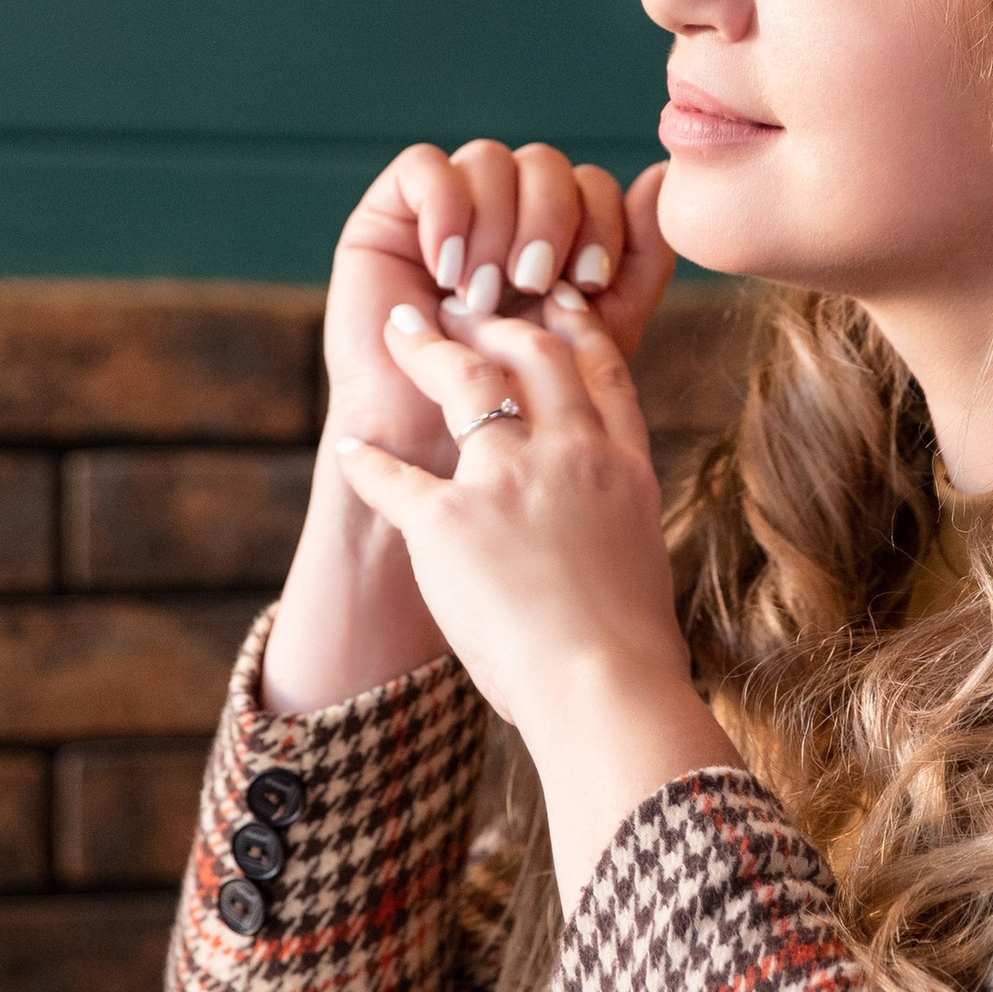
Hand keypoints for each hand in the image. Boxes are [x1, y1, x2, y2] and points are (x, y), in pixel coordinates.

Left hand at [265, 142, 675, 717]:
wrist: (606, 687)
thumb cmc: (629, 654)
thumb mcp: (643, 564)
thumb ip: (614, 526)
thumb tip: (598, 533)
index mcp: (623, 471)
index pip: (604, 376)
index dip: (579, 331)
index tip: (560, 305)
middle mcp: (571, 456)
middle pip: (536, 355)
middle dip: (498, 320)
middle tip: (467, 303)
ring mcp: (509, 481)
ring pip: (466, 381)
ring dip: (428, 349)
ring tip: (401, 329)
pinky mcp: (450, 520)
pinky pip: (394, 477)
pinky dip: (367, 463)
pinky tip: (349, 448)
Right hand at [321, 140, 675, 478]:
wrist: (433, 454)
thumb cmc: (516, 408)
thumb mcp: (596, 335)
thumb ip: (637, 261)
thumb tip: (660, 173)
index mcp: (553, 237)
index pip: (592, 184)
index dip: (601, 221)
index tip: (590, 284)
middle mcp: (501, 214)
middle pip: (545, 164)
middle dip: (551, 222)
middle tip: (533, 284)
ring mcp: (444, 211)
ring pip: (490, 159)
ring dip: (497, 226)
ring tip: (482, 296)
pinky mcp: (386, 216)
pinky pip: (423, 167)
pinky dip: (445, 210)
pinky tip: (446, 270)